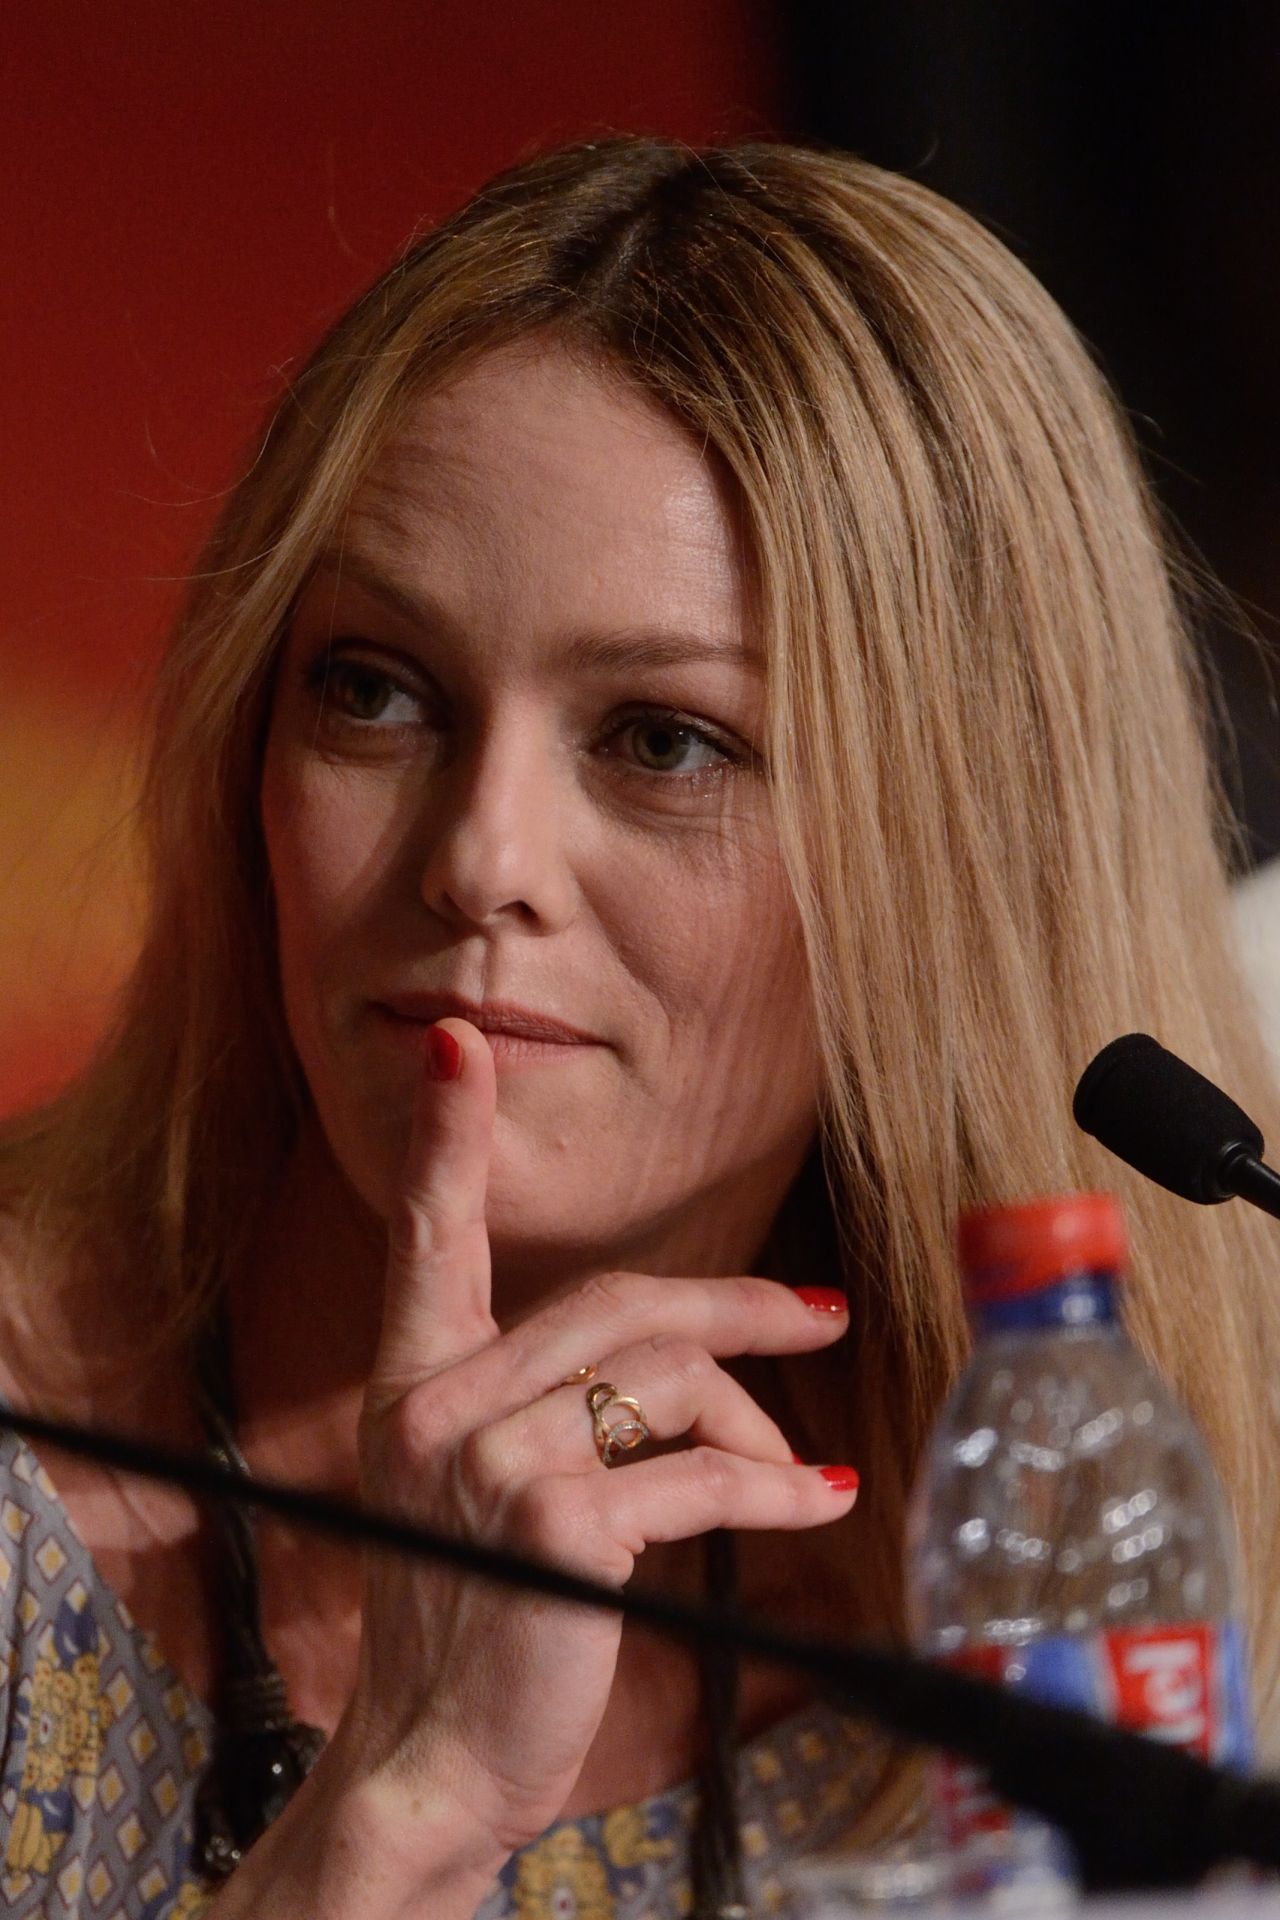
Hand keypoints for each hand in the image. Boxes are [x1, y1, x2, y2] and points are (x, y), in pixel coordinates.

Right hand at [333, 1018, 855, 1878]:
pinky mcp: (557, 1525)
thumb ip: (556, 1413)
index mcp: (417, 1382)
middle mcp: (441, 1403)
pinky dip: (776, 1488)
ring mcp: (493, 1459)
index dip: (444, 1139)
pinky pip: (699, 1473)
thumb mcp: (483, 1495)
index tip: (456, 1046)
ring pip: (669, 1381)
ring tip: (796, 1472)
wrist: (430, 1763)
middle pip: (619, 1302)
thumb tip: (701, 1377)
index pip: (428, 1237)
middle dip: (737, 1305)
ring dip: (756, 1426)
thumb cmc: (477, 1623)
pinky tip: (818, 1501)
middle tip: (817, 1315)